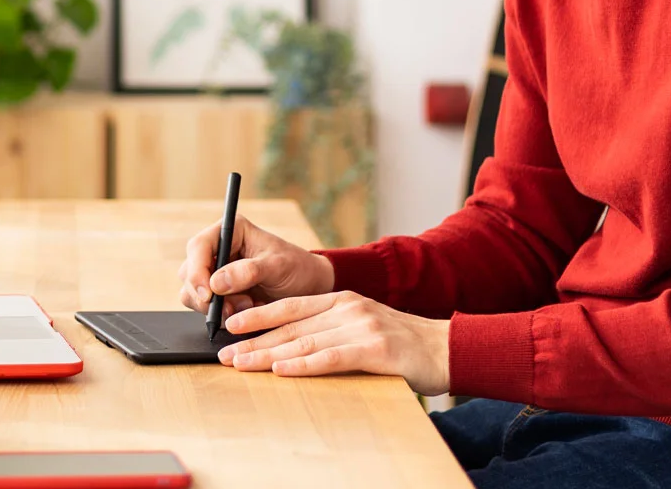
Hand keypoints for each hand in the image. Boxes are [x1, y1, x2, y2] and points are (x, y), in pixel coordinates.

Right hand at [177, 215, 333, 319]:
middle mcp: (218, 249)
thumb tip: (216, 282)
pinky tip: (245, 311)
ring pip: (193, 292)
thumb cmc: (297, 268)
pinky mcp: (218, 292)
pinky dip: (221, 314)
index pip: (198, 247)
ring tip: (247, 306)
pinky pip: (205, 307)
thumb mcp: (278, 266)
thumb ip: (248, 272)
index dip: (197, 270)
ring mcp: (216, 271)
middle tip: (232, 308)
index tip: (208, 293)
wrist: (309, 288)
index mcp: (231, 231)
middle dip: (207, 295)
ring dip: (216, 307)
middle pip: (189, 272)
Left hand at [217, 291, 450, 395]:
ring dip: (269, 354)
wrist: (445, 347)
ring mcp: (361, 327)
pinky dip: (303, 365)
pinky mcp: (375, 350)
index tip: (231, 327)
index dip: (258, 316)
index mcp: (341, 300)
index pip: (290, 307)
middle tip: (225, 353)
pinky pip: (331, 358)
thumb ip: (330, 329)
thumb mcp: (362, 324)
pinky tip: (282, 369)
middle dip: (254, 340)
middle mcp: (347, 308)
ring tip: (243, 364)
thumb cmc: (401, 343)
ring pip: (304, 341)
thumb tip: (288, 345)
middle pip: (291, 326)